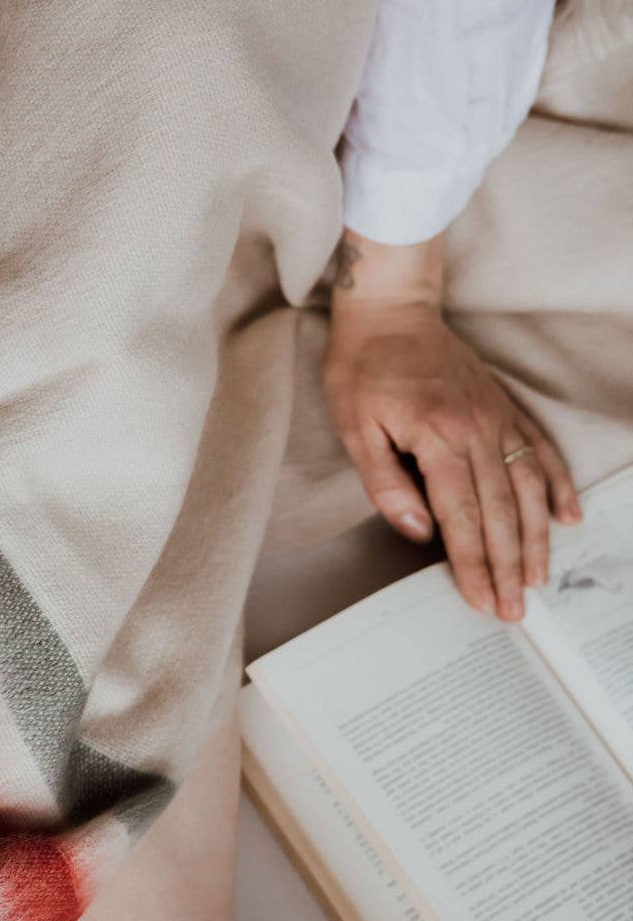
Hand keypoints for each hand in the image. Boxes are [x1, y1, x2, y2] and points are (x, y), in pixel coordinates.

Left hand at [324, 231, 580, 619]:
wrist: (390, 309)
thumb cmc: (363, 367)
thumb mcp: (354, 427)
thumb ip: (386, 483)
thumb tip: (419, 532)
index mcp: (437, 437)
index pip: (461, 516)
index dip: (474, 563)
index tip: (482, 600)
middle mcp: (476, 429)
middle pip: (501, 511)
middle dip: (509, 566)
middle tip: (514, 611)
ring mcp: (496, 416)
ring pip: (528, 487)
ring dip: (536, 538)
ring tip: (538, 578)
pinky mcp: (504, 407)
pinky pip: (539, 450)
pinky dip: (556, 486)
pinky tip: (566, 518)